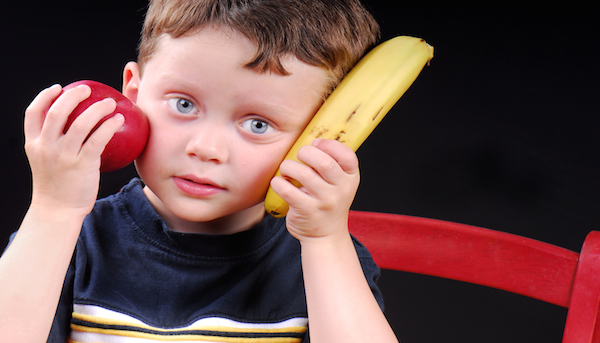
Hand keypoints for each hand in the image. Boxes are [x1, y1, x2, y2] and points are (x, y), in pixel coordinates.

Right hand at [24, 84, 123, 217]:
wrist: (57, 211)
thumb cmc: (57, 186)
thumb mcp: (45, 161)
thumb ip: (53, 144)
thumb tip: (73, 125)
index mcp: (33, 144)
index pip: (33, 112)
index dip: (45, 96)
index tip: (58, 88)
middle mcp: (46, 147)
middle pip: (57, 112)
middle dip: (73, 95)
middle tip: (86, 89)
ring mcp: (64, 156)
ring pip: (80, 123)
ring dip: (97, 108)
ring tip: (110, 102)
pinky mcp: (83, 164)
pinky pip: (99, 139)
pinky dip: (109, 126)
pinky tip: (118, 120)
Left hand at [270, 139, 359, 241]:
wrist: (326, 235)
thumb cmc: (328, 202)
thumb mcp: (339, 183)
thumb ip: (331, 163)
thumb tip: (310, 142)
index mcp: (351, 177)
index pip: (347, 155)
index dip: (329, 145)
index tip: (315, 145)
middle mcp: (341, 189)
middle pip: (324, 162)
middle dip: (305, 153)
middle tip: (299, 156)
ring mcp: (325, 201)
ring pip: (303, 173)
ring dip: (288, 166)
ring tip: (286, 170)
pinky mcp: (307, 211)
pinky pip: (287, 190)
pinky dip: (278, 183)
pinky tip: (279, 183)